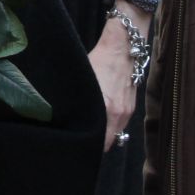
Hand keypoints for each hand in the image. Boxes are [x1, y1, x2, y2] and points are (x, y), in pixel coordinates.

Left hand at [91, 0, 150, 152]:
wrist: (123, 47)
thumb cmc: (99, 61)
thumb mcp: (82, 81)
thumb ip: (76, 102)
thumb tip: (62, 116)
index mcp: (106, 110)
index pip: (99, 143)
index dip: (87, 146)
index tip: (77, 145)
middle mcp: (119, 115)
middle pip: (108, 142)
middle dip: (96, 144)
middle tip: (81, 141)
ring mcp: (127, 111)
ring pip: (115, 134)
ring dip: (105, 134)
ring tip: (92, 130)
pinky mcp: (131, 106)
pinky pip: (121, 124)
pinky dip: (112, 125)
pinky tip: (103, 118)